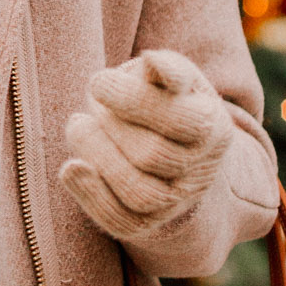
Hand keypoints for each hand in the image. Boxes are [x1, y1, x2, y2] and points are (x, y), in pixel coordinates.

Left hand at [59, 48, 234, 245]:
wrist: (172, 151)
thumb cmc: (166, 102)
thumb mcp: (175, 79)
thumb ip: (167, 69)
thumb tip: (152, 62)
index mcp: (214, 129)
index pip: (178, 119)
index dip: (133, 100)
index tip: (97, 82)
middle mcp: (201, 171)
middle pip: (153, 155)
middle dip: (112, 125)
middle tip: (90, 103)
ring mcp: (176, 202)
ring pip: (140, 192)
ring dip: (99, 157)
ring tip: (77, 126)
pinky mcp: (148, 223)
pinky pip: (121, 220)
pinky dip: (91, 197)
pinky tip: (71, 168)